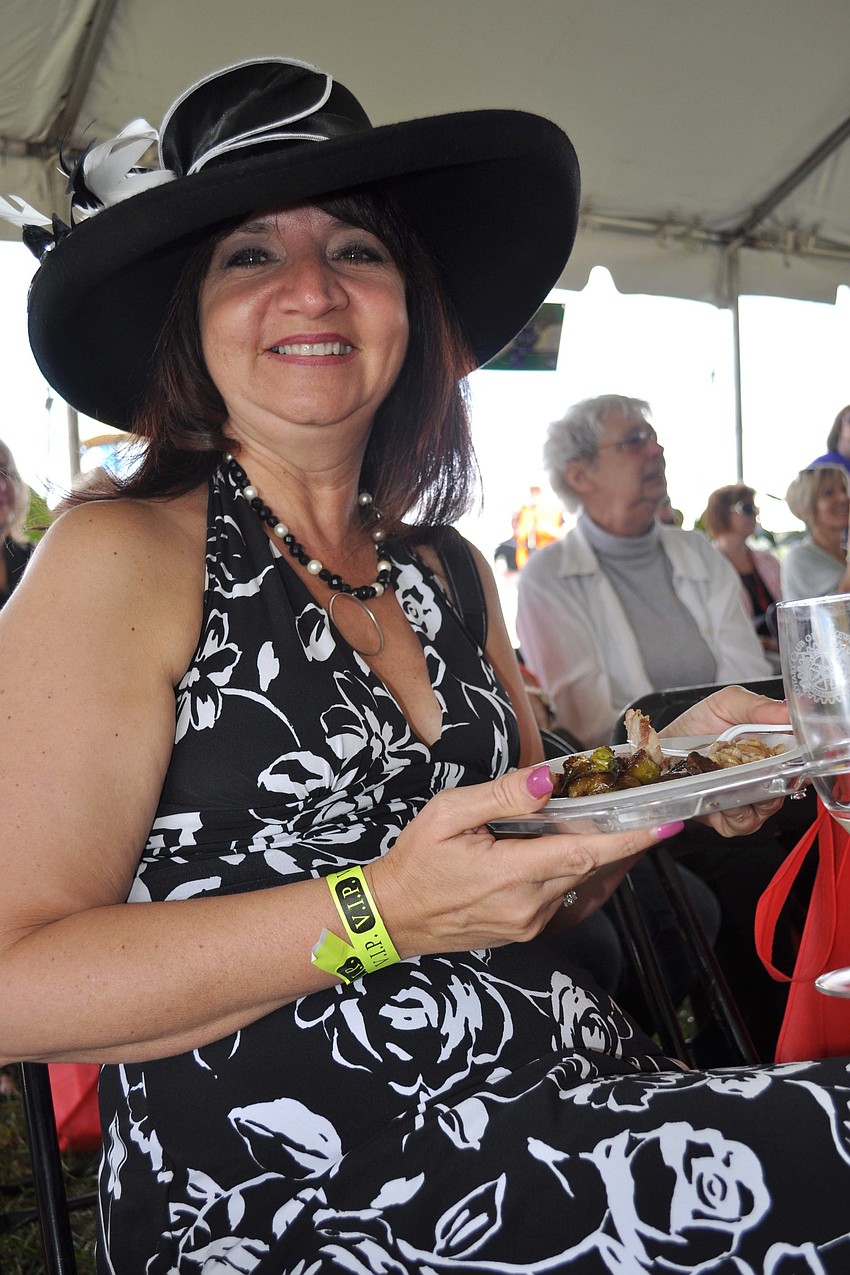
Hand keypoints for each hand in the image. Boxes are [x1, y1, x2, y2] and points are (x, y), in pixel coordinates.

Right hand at [366, 765, 682, 957]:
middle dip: (617, 832)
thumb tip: (548, 780)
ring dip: (595, 851)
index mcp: (511, 874)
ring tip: (604, 816)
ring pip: (580, 881)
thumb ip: (503, 796)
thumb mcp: (448, 814)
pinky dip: (574, 869)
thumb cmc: (416, 862)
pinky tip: (568, 846)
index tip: (665, 820)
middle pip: (590, 865)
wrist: (391, 917)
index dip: (629, 836)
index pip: (584, 852)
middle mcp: (529, 906)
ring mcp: (530, 923)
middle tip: (638, 800)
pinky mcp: (527, 930)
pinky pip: (565, 896)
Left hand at [660, 685, 788, 836]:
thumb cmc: (695, 727)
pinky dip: (732, 811)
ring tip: (729, 778)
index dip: (798, 758)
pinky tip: (717, 794)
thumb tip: (785, 709)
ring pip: (765, 808)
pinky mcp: (727, 819)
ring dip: (750, 795)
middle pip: (785, 788)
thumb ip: (756, 706)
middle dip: (773, 780)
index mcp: (771, 751)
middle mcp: (763, 778)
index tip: (789, 752)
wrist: (659, 749)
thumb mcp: (726, 705)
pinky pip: (741, 823)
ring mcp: (747, 800)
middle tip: (756, 766)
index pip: (798, 760)